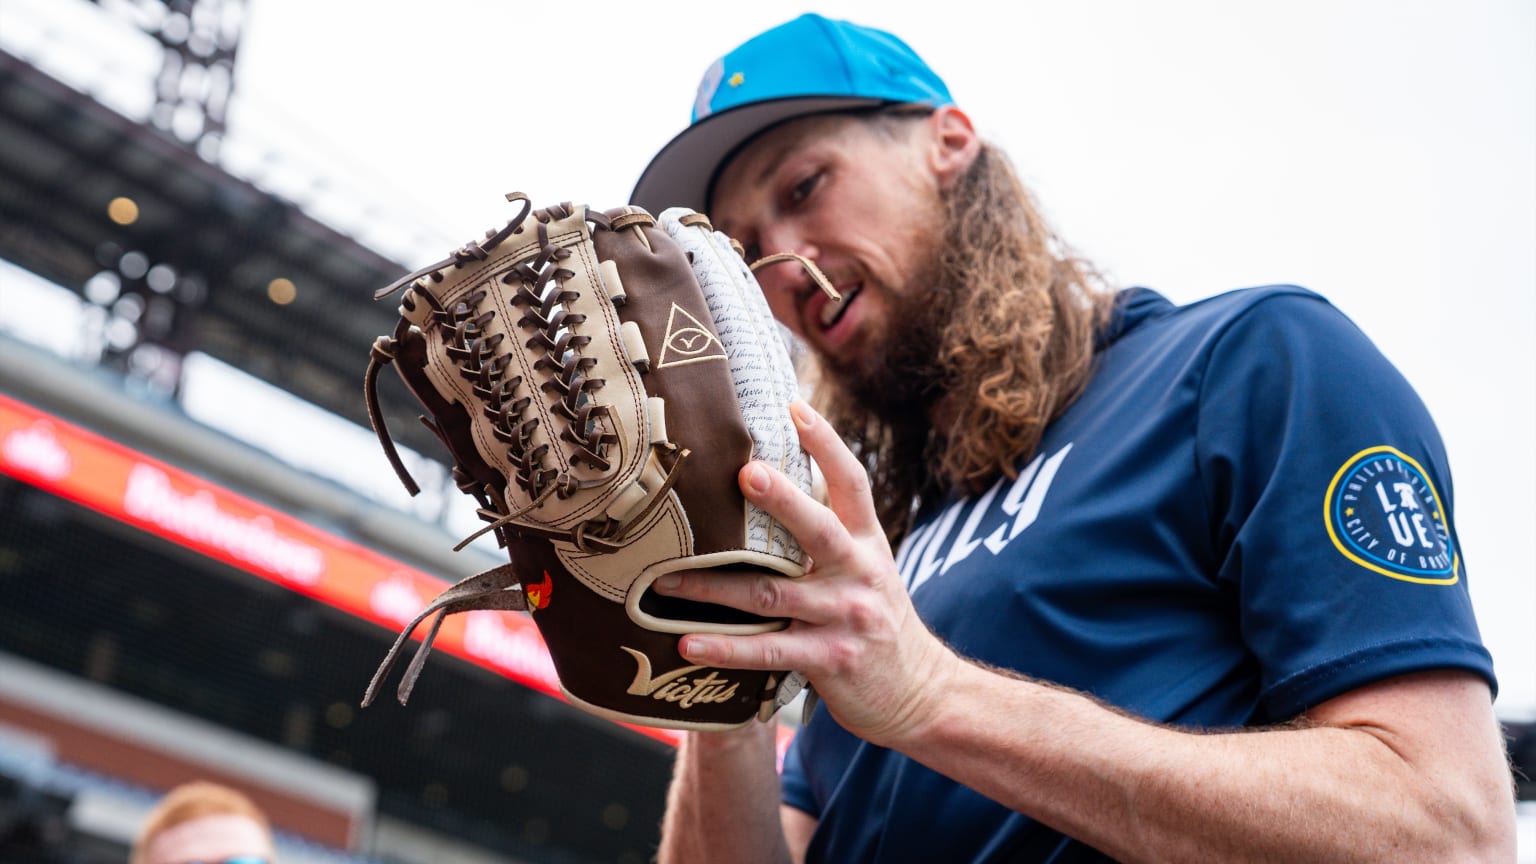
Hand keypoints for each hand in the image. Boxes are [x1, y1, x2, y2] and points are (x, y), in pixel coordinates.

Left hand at [654, 402, 959, 746]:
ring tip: (665, 579)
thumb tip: (770, 484)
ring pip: (772, 595)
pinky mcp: (831, 660)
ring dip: (714, 587)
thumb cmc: (873, 618)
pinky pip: (770, 652)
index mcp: (866, 542)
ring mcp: (845, 617)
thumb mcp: (866, 566)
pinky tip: (689, 643)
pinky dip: (728, 648)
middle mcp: (859, 572)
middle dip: (781, 500)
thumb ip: (829, 531)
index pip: (852, 482)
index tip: (795, 406)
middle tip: (741, 472)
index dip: (826, 443)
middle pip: (817, 529)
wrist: (920, 691)